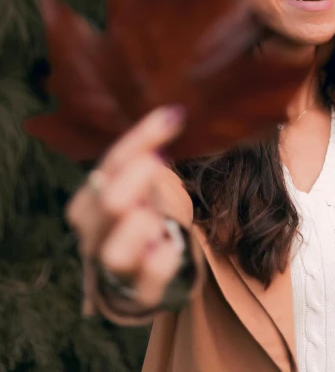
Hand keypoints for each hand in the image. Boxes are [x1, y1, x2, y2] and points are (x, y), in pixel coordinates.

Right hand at [66, 106, 185, 310]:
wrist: (142, 270)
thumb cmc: (139, 214)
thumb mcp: (137, 183)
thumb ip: (146, 152)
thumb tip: (172, 113)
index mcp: (88, 202)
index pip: (111, 163)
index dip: (141, 138)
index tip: (173, 117)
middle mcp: (94, 235)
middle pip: (109, 203)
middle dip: (135, 179)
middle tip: (158, 162)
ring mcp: (116, 268)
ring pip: (115, 253)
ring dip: (141, 226)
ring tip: (157, 216)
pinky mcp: (141, 294)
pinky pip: (148, 282)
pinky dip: (161, 261)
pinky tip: (171, 244)